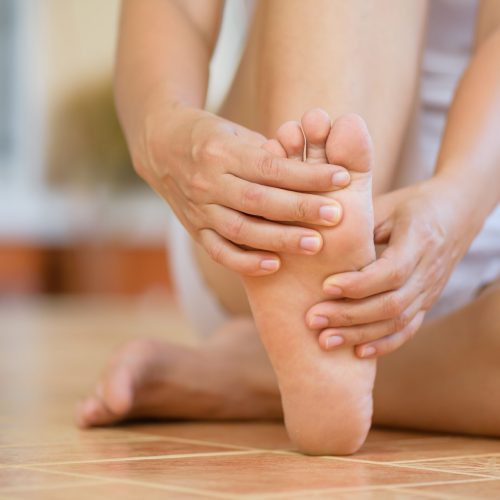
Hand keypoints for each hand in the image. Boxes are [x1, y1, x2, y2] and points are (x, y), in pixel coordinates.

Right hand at [135, 103, 350, 275]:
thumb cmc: (210, 136)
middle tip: (336, 216)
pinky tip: (273, 265)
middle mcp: (207, 182)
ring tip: (314, 244)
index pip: (270, 167)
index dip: (307, 175)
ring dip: (279, 239)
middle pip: (259, 201)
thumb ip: (268, 152)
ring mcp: (198, 209)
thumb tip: (310, 167)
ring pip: (241, 229)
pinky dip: (244, 261)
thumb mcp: (236, 132)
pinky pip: (219, 250)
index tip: (342, 178)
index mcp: (221, 152)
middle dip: (300, 209)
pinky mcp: (194, 229)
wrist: (160, 147)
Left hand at [306, 178, 481, 356]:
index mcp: (419, 240)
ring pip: (397, 322)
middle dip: (349, 316)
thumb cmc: (412, 205)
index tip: (325, 286)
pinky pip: (408, 330)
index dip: (358, 284)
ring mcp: (430, 291)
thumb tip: (319, 245)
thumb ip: (360, 226)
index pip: (391, 272)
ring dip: (359, 335)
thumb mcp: (387, 205)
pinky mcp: (427, 302)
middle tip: (312, 319)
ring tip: (325, 340)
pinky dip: (383, 344)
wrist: (455, 213)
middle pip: (391, 304)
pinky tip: (358, 352)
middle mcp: (428, 271)